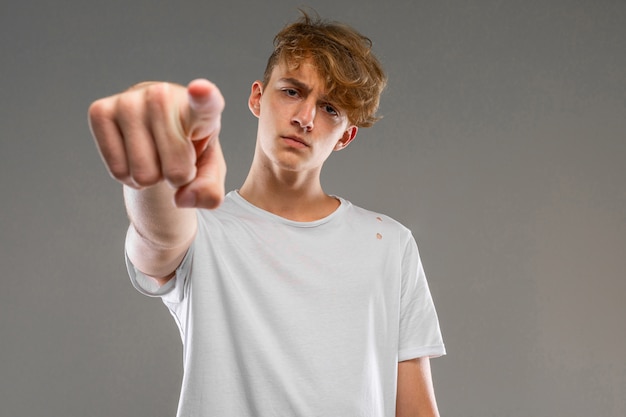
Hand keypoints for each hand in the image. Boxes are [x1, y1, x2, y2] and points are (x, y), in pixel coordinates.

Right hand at [88, 79, 226, 208]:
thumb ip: (210, 191)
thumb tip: (183, 198)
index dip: (204, 97)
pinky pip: (118, 171)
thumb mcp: (209, 171)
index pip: (205, 103)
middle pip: (175, 171)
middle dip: (177, 178)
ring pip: (144, 174)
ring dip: (151, 177)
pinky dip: (128, 176)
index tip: (201, 89)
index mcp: (201, 109)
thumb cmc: (188, 149)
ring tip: (155, 154)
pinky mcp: (100, 110)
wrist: (157, 132)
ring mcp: (129, 100)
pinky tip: (134, 154)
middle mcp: (163, 95)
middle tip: (175, 158)